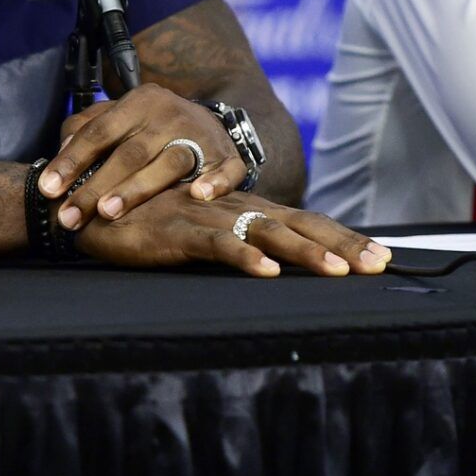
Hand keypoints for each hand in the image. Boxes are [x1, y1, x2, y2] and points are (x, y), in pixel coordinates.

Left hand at [40, 84, 245, 229]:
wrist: (206, 122)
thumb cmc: (150, 128)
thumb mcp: (118, 119)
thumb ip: (85, 132)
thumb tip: (59, 158)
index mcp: (140, 102)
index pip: (100, 131)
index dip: (72, 160)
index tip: (48, 190)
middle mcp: (170, 114)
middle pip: (130, 153)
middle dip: (96, 186)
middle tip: (70, 216)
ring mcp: (201, 134)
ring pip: (170, 162)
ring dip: (138, 188)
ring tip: (109, 212)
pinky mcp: (228, 156)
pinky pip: (226, 169)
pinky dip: (215, 182)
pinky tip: (198, 196)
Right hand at [73, 189, 391, 277]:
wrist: (91, 204)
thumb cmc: (147, 220)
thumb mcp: (200, 232)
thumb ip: (235, 241)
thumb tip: (276, 264)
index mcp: (244, 210)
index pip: (305, 221)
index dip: (344, 236)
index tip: (384, 257)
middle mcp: (234, 210)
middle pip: (300, 224)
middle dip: (343, 243)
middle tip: (381, 263)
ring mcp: (208, 219)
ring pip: (267, 234)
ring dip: (305, 252)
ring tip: (339, 270)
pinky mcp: (179, 232)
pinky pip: (218, 246)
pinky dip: (244, 258)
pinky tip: (267, 272)